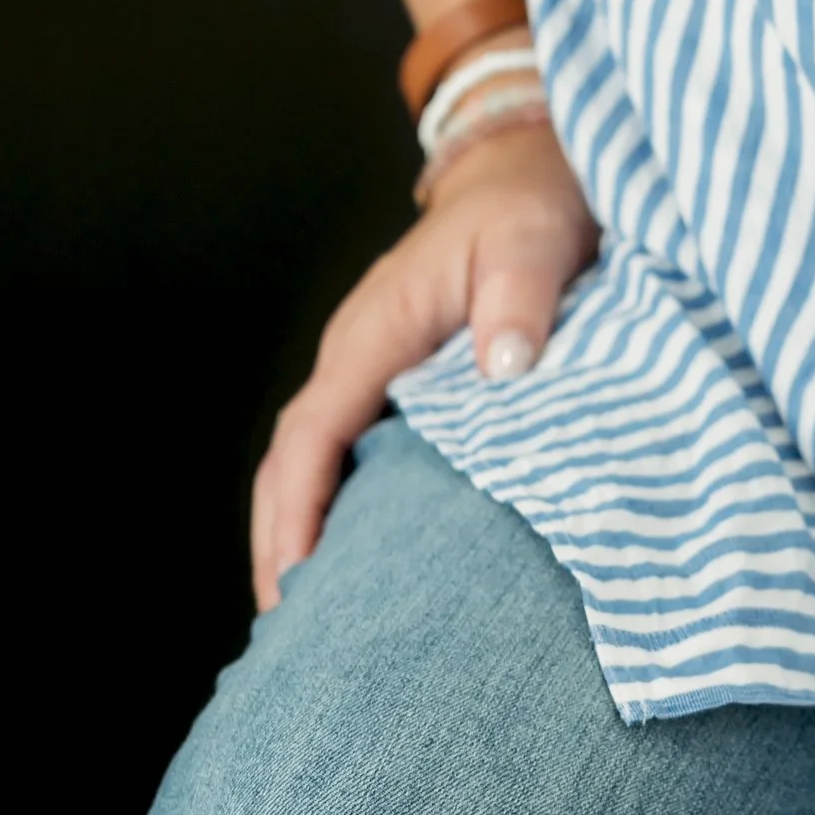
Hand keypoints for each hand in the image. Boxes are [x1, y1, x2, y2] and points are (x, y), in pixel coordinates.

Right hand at [248, 117, 598, 607]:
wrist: (530, 170)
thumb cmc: (532, 205)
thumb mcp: (534, 240)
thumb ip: (520, 298)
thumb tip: (506, 368)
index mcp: (374, 330)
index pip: (311, 433)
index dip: (298, 511)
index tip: (298, 586)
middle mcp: (357, 354)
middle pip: (291, 464)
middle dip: (281, 547)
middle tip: (292, 644)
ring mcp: (372, 370)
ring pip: (311, 465)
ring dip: (302, 536)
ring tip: (315, 630)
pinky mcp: (397, 382)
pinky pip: (348, 456)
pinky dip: (337, 512)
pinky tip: (362, 568)